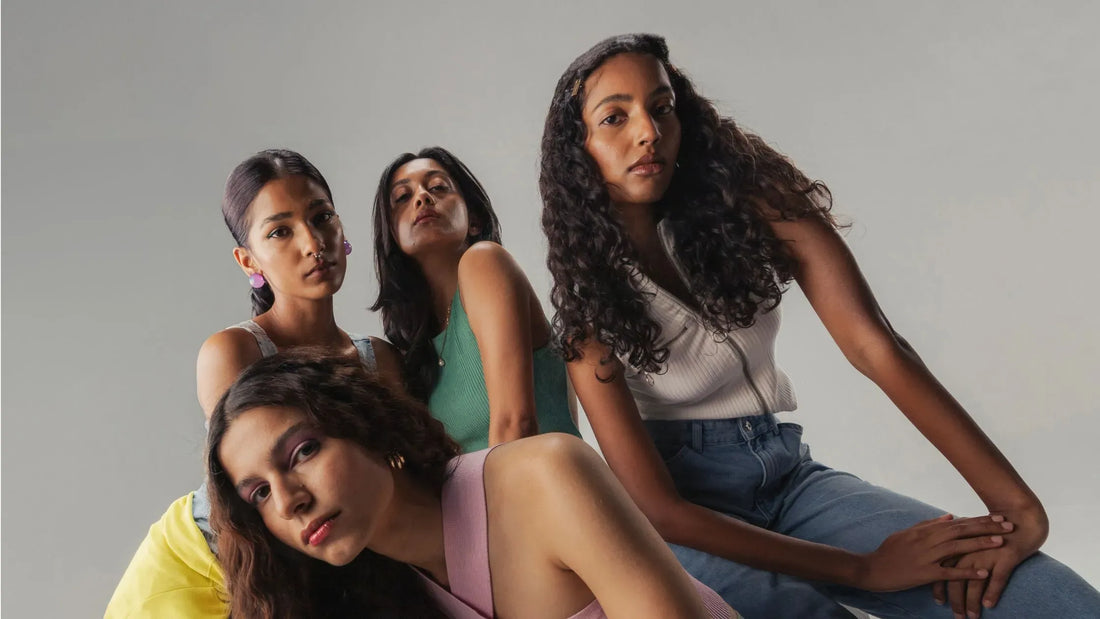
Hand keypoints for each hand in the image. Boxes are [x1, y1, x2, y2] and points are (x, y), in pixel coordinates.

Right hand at [857, 514, 1012, 591]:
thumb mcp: (906, 533)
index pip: (957, 522)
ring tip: (1001, 543)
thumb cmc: (889, 552)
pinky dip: (967, 572)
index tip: (997, 516)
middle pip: (961, 531)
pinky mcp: (924, 574)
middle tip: (1008, 525)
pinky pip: (949, 573)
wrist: (871, 569)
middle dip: (986, 527)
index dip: (979, 519)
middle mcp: (927, 540)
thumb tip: (950, 516)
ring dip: (980, 544)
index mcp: (924, 530)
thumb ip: (928, 525)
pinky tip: (983, 573)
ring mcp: (926, 557)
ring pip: (958, 548)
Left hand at [933, 506, 1046, 617]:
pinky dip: (992, 592)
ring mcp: (987, 554)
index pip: (941, 569)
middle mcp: (969, 550)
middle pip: (956, 579)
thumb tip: (944, 564)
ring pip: (975, 583)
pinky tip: (989, 605)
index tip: (938, 601)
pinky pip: (997, 578)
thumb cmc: (993, 532)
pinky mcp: (1005, 557)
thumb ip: (956, 548)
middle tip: (956, 616)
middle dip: (955, 600)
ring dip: (972, 602)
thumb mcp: (969, 537)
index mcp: (957, 544)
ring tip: (972, 616)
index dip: (938, 586)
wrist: (1020, 520)